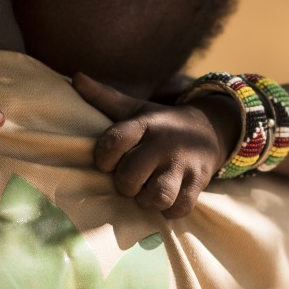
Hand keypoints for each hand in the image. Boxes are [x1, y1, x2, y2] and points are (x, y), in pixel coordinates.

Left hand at [74, 72, 239, 218]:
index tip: (107, 163)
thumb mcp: (136, 108)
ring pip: (158, 195)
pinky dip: (170, 210)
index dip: (104, 157)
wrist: (212, 128)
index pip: (114, 141)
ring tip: (148, 193)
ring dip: (148, 200)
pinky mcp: (200, 181)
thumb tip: (77, 78)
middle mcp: (164, 143)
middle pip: (130, 175)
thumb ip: (105, 97)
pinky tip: (168, 199)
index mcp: (145, 124)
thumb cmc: (162, 124)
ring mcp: (183, 163)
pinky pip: (180, 207)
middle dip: (126, 185)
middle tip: (131, 181)